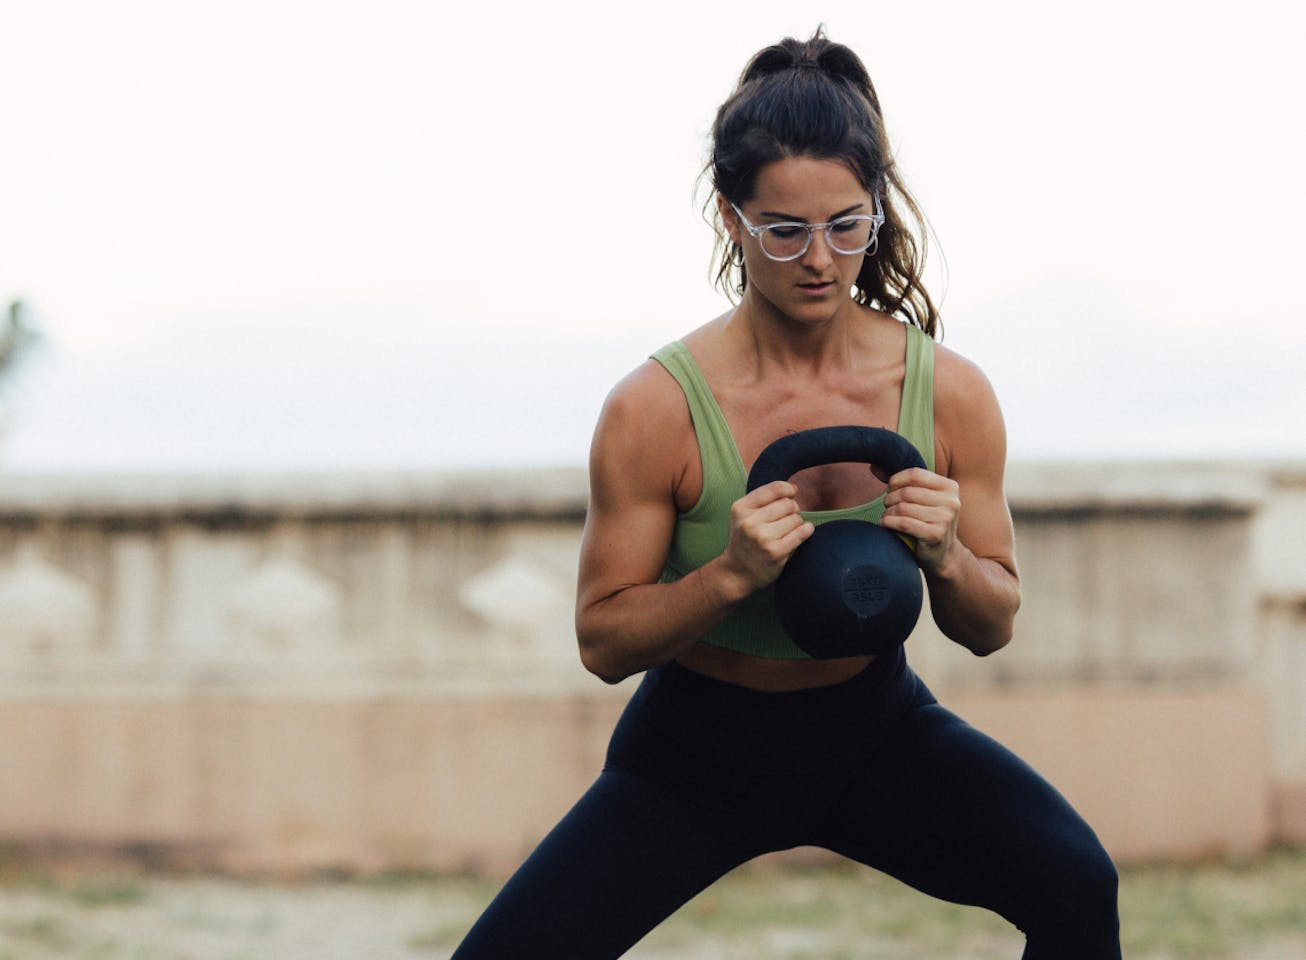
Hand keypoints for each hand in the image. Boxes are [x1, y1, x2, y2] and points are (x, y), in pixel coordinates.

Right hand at [718, 481, 814, 595]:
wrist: (737, 572)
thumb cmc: (745, 540)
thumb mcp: (743, 515)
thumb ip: (763, 499)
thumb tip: (793, 488)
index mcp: (740, 508)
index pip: (774, 489)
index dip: (788, 489)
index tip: (791, 494)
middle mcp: (749, 522)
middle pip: (788, 504)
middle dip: (792, 509)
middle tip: (786, 519)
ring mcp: (762, 538)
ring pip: (796, 518)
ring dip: (797, 523)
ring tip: (787, 531)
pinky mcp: (775, 552)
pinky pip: (801, 533)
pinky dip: (807, 530)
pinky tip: (804, 532)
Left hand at [880, 468, 962, 575]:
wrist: (942, 554)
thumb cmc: (927, 521)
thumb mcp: (922, 498)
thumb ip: (901, 482)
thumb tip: (873, 466)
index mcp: (950, 487)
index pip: (915, 474)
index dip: (896, 481)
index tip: (890, 490)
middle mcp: (951, 501)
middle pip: (907, 492)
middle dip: (890, 499)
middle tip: (888, 507)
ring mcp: (945, 519)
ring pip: (903, 508)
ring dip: (888, 513)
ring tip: (888, 517)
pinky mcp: (935, 535)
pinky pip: (903, 523)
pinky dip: (889, 523)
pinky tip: (885, 525)